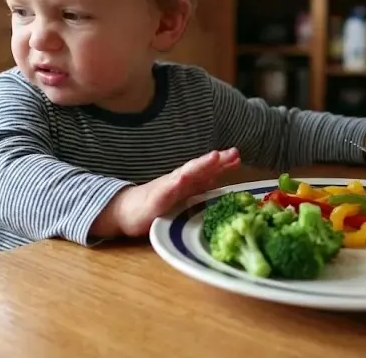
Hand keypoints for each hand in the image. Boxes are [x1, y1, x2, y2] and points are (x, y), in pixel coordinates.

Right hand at [97, 148, 241, 236]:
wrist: (127, 212)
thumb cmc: (157, 206)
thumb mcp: (184, 199)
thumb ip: (201, 192)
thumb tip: (226, 191)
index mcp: (187, 183)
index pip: (207, 171)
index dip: (222, 164)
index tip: (238, 158)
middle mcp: (179, 181)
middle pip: (200, 168)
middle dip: (217, 160)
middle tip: (234, 152)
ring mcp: (167, 188)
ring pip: (186, 174)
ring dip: (200, 164)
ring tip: (214, 156)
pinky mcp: (156, 198)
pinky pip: (166, 190)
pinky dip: (176, 182)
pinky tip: (183, 177)